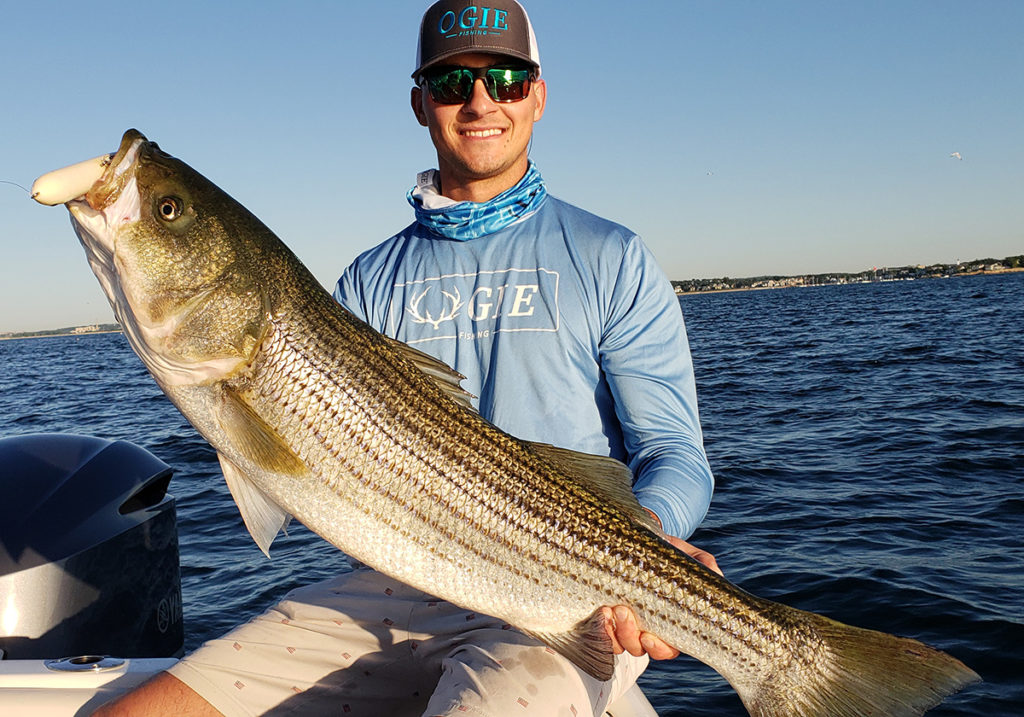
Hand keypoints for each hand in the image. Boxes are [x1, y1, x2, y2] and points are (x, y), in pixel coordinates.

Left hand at [601, 536, 721, 659]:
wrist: (640, 540)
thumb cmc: (669, 553)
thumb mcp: (689, 556)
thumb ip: (704, 566)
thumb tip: (716, 575)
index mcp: (670, 622)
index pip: (668, 647)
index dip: (659, 648)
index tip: (649, 636)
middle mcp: (646, 627)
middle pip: (640, 648)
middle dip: (630, 636)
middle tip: (622, 612)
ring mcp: (625, 622)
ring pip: (619, 643)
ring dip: (613, 631)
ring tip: (608, 610)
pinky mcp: (606, 614)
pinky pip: (601, 632)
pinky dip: (600, 627)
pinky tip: (599, 610)